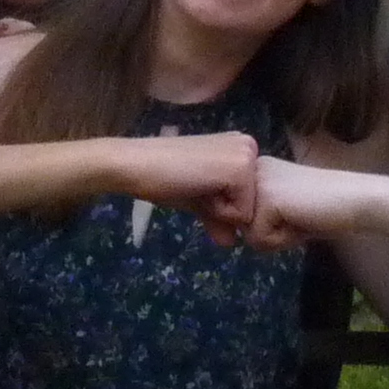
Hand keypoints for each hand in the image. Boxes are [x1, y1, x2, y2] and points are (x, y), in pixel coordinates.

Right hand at [121, 129, 261, 238]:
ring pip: (248, 211)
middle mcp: (250, 146)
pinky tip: (197, 187)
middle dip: (222, 208)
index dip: (221, 205)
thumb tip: (231, 242)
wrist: (136, 165)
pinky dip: (216, 211)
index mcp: (241, 148)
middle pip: (252, 205)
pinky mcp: (240, 170)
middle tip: (193, 186)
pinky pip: (240, 214)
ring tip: (194, 185)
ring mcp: (247, 157)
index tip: (196, 186)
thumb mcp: (199, 199)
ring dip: (218, 210)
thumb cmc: (163, 178)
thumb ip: (219, 217)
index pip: (249, 198)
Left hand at [248, 157, 373, 247]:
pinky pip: (259, 240)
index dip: (269, 225)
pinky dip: (282, 240)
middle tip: (299, 216)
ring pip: (248, 235)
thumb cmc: (326, 208)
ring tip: (300, 218)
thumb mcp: (282, 209)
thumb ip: (256, 216)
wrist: (356, 199)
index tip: (294, 211)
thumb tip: (232, 234)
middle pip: (242, 225)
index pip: (240, 215)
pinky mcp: (266, 200)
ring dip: (276, 237)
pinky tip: (302, 221)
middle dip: (270, 232)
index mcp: (255, 169)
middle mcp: (251, 171)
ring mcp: (257, 183)